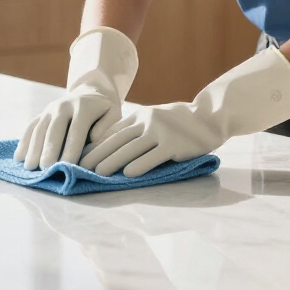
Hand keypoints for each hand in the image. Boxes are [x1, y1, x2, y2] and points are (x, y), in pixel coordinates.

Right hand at [14, 85, 121, 169]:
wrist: (91, 91)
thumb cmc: (104, 110)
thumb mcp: (113, 114)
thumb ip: (106, 127)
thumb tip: (93, 139)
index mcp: (84, 107)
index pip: (76, 129)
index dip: (71, 148)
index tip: (67, 165)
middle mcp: (63, 105)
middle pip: (54, 129)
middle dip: (49, 149)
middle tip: (45, 169)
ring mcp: (49, 109)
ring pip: (39, 129)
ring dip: (33, 148)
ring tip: (30, 167)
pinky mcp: (41, 114)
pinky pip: (30, 127)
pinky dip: (24, 142)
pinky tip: (19, 157)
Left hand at [78, 101, 221, 177]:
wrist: (209, 116)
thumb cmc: (180, 121)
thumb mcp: (155, 117)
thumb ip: (137, 128)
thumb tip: (111, 145)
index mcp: (141, 115)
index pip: (113, 131)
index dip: (96, 145)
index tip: (81, 156)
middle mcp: (148, 121)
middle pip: (117, 140)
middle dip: (97, 154)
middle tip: (80, 167)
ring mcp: (161, 132)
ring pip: (131, 148)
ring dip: (112, 161)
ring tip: (97, 173)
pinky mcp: (174, 145)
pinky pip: (153, 156)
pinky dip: (138, 166)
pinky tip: (127, 175)